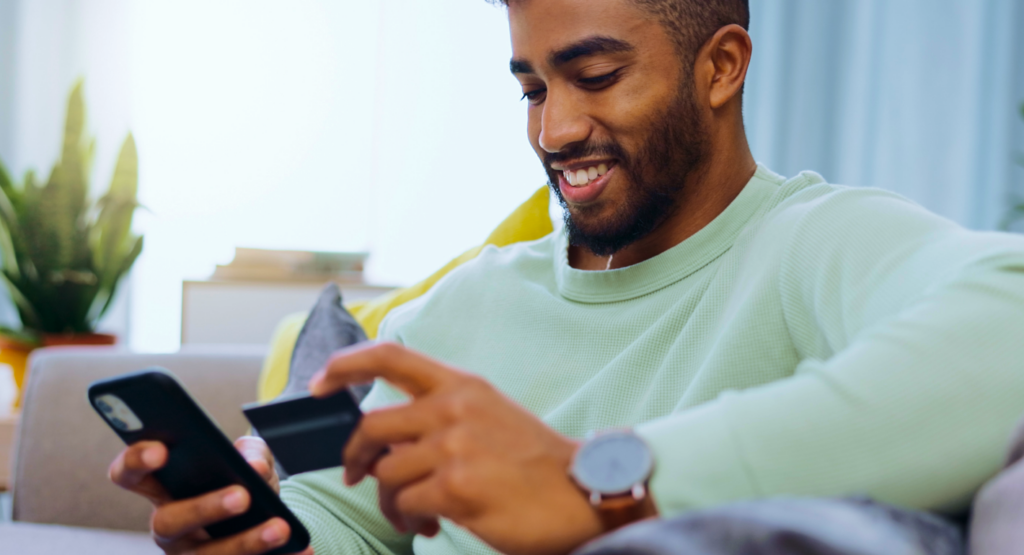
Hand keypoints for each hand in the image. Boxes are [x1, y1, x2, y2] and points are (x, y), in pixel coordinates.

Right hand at [108, 436, 312, 554]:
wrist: (268, 518)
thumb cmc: (246, 481)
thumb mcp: (250, 459)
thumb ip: (250, 451)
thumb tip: (254, 466)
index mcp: (163, 488)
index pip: (128, 474)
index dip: (136, 461)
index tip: (162, 450)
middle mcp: (169, 526)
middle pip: (168, 521)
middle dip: (205, 508)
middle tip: (242, 495)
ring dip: (246, 542)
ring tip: (280, 527)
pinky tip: (302, 551)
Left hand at [310, 342, 602, 554]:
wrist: (582, 493)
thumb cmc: (533, 461)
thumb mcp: (489, 414)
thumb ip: (441, 413)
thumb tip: (387, 439)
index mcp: (462, 384)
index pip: (390, 356)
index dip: (345, 364)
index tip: (318, 382)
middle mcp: (454, 408)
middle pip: (371, 426)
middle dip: (353, 456)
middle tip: (355, 475)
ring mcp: (454, 447)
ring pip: (384, 473)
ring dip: (389, 501)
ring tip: (414, 514)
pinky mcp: (456, 487)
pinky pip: (404, 505)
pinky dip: (409, 521)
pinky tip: (430, 526)